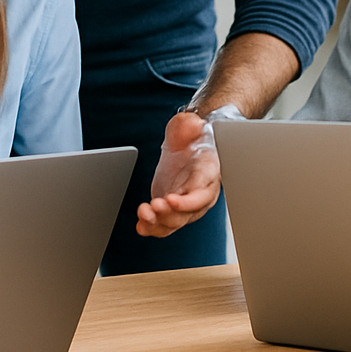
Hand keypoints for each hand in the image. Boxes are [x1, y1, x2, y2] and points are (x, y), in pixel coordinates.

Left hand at [134, 111, 222, 237]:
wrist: (189, 145)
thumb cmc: (193, 137)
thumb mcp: (191, 126)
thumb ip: (190, 125)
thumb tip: (191, 124)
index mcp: (209, 173)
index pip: (202, 192)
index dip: (188, 200)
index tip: (171, 199)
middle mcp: (201, 193)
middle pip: (189, 212)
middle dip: (170, 213)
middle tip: (154, 206)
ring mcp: (187, 203)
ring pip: (176, 222)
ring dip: (159, 222)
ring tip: (144, 214)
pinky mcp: (173, 208)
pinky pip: (165, 224)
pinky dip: (152, 227)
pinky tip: (141, 225)